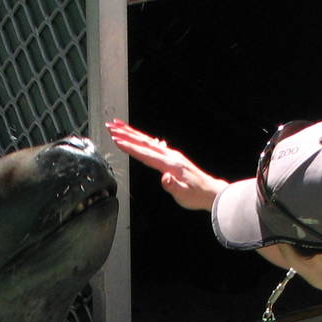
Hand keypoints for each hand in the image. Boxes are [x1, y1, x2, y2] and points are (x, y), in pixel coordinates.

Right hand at [106, 119, 228, 212]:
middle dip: (126, 133)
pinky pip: (154, 144)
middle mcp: (170, 155)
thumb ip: (172, 186)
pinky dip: (144, 139)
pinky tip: (140, 138)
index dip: (130, 147)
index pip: (145, 153)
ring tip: (119, 126)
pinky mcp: (173, 157)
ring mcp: (172, 154)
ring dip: (132, 133)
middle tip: (111, 126)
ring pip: (148, 140)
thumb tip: (164, 178)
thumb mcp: (183, 195)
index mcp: (170, 164)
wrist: (211, 192)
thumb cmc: (196, 195)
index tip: (116, 140)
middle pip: (144, 141)